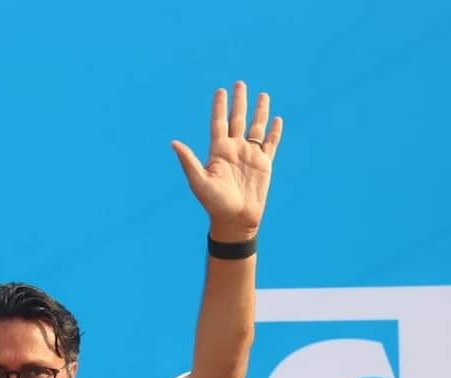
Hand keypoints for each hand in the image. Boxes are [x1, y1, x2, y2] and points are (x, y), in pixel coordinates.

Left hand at [172, 81, 282, 240]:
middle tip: (240, 83)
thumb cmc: (214, 204)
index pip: (219, 123)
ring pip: (256, 128)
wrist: (235, 220)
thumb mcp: (199, 182)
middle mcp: (234, 150)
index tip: (220, 90)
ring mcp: (250, 156)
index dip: (219, 107)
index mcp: (218, 151)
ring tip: (263, 95)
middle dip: (239, 102)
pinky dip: (274, 132)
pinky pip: (270, 144)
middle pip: (237, 120)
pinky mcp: (264, 165)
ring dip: (259, 112)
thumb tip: (173, 143)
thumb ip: (188, 161)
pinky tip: (277, 119)